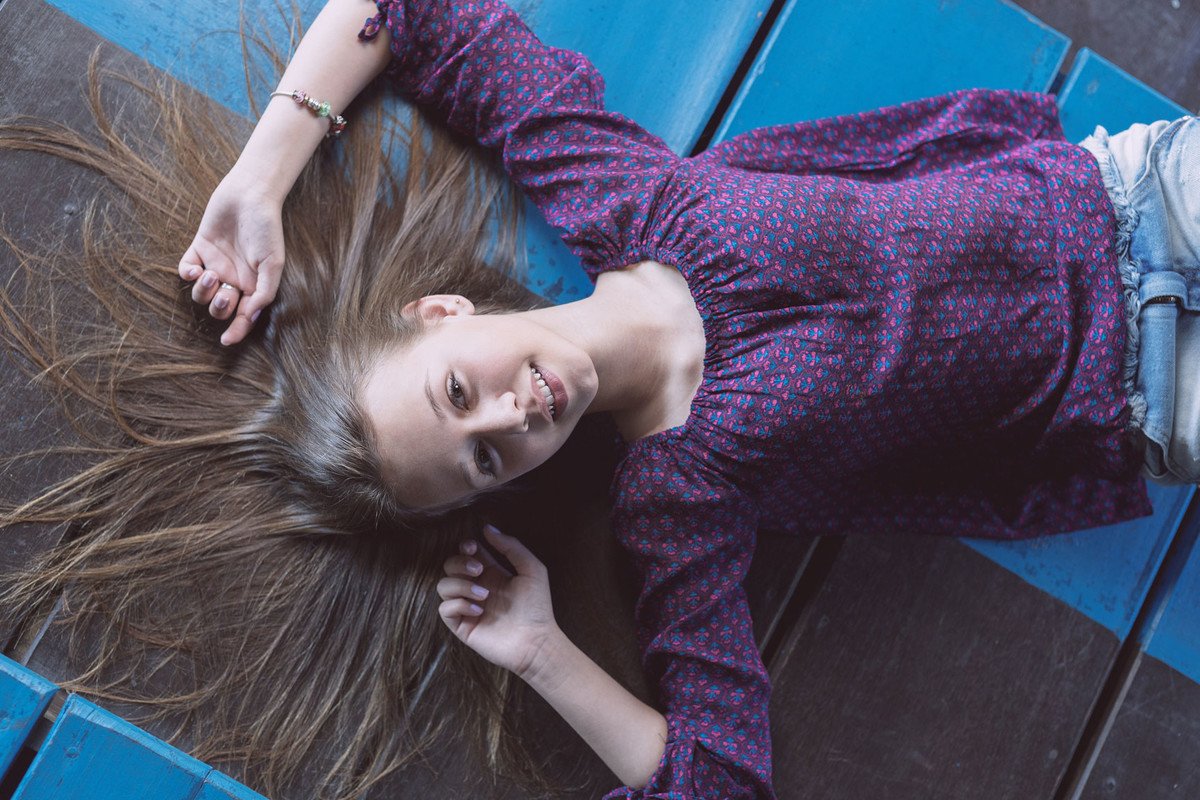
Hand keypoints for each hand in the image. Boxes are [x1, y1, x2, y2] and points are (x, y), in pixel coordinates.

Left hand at [179, 169, 284, 345]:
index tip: (227, 341)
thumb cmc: (266, 228)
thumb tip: (249, 316)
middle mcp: (233, 278)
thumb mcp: (273, 263)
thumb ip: (264, 292)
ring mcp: (215, 264)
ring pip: (201, 294)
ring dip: (203, 291)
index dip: (236, 331)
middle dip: (220, 307)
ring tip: (211, 275)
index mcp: (253, 285)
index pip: (243, 316)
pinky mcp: (199, 249)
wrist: (250, 195)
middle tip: (226, 292)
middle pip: (220, 308)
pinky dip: (187, 275)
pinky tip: (196, 269)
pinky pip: (186, 271)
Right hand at [437, 525, 558, 678]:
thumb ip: (511, 546)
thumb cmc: (537, 606)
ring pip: (443, 585)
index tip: (473, 547)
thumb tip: (487, 528)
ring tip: (484, 595)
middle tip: (479, 571)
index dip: (465, 546)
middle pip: (450, 565)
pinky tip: (479, 610)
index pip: (467, 553)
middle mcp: (476, 588)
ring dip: (461, 585)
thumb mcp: (531, 569)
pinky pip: (444, 609)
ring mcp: (467, 607)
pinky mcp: (462, 626)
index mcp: (491, 573)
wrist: (536, 641)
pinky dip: (458, 605)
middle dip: (460, 563)